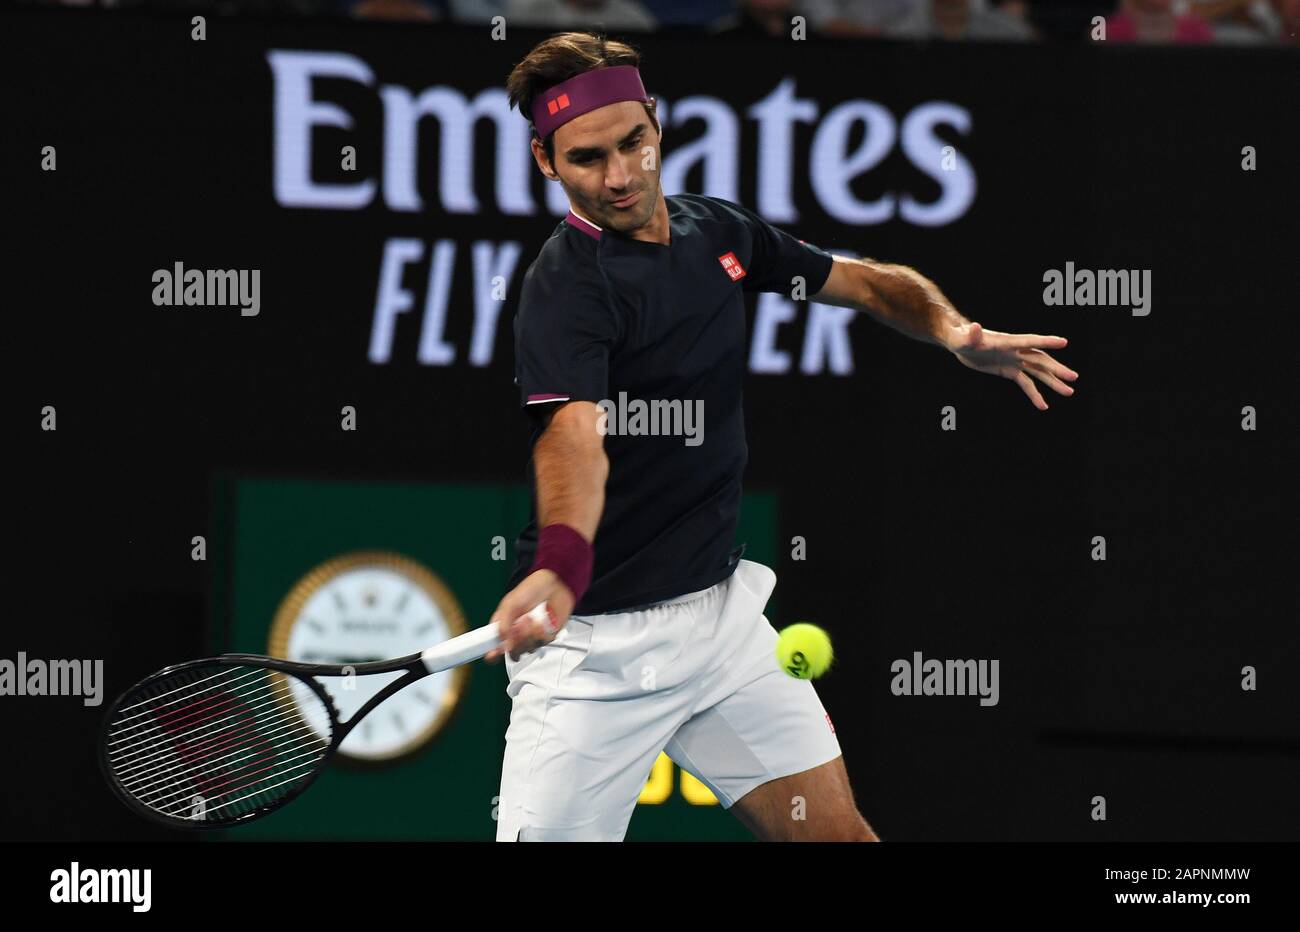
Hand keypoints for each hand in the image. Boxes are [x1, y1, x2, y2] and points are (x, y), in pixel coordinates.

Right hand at [484, 569, 575, 662]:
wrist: (554, 584)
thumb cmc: (530, 590)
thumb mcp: (510, 604)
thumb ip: (504, 626)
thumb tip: (505, 646)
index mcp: (504, 626)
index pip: (494, 646)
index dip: (493, 654)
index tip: (493, 654)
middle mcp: (517, 635)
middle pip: (513, 652)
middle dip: (516, 640)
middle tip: (518, 626)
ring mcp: (532, 637)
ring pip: (528, 649)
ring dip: (530, 634)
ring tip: (531, 617)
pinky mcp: (546, 636)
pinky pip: (543, 642)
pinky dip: (542, 632)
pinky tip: (542, 620)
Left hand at [946, 322, 1078, 409]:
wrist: (959, 342)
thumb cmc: (960, 338)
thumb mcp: (963, 339)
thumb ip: (970, 336)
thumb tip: (974, 327)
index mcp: (1007, 341)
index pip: (1029, 341)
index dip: (1045, 341)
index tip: (1063, 342)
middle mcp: (1015, 351)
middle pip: (1040, 359)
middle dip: (1056, 368)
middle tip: (1074, 377)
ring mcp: (1014, 361)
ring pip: (1038, 372)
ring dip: (1053, 382)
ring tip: (1069, 392)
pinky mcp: (1009, 371)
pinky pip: (1026, 383)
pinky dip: (1035, 394)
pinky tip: (1044, 406)